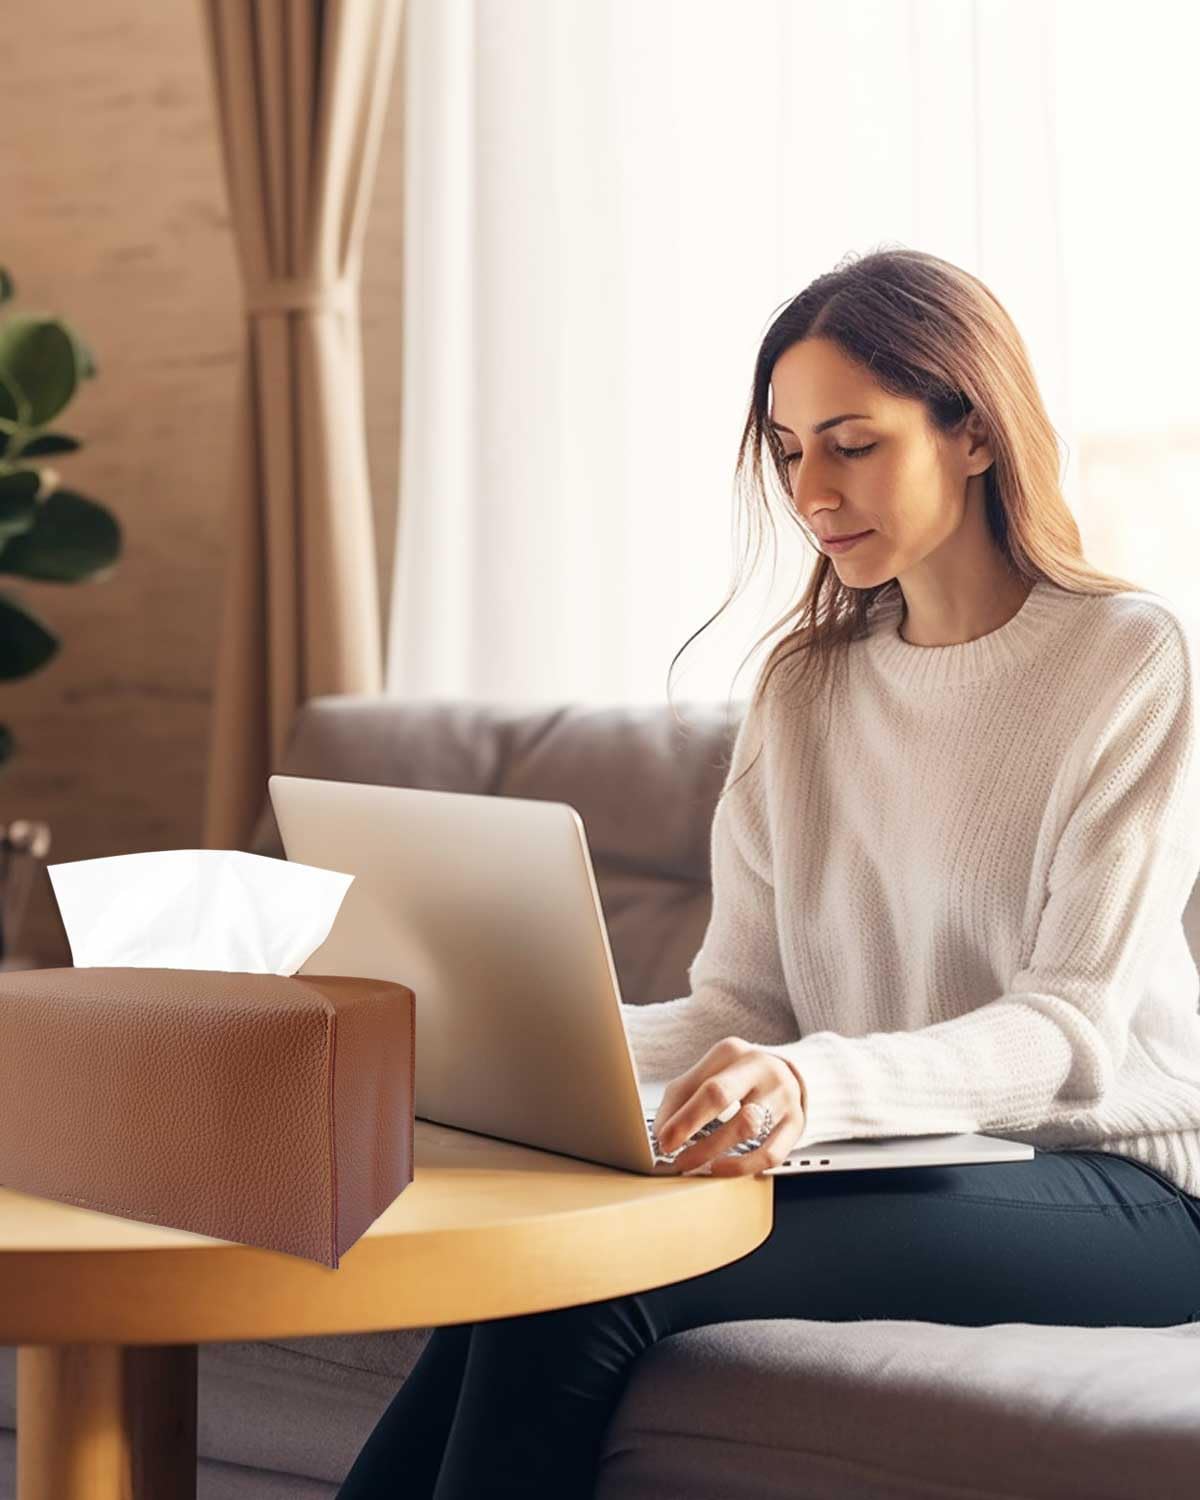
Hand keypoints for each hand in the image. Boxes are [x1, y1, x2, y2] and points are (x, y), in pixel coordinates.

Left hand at [651, 1036, 807, 1176]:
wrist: (785, 1073)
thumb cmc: (736, 1077)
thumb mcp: (707, 1074)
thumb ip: (680, 1098)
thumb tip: (660, 1133)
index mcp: (732, 1052)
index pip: (705, 1087)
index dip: (683, 1119)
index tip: (664, 1142)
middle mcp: (760, 1068)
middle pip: (723, 1097)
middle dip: (696, 1132)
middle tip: (678, 1159)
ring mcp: (782, 1094)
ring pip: (748, 1127)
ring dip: (717, 1152)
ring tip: (697, 1166)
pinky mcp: (796, 1122)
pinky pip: (771, 1153)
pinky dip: (743, 1166)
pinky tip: (723, 1169)